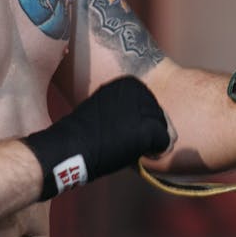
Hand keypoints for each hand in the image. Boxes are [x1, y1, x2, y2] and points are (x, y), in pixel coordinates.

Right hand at [24, 76, 170, 199]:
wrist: (69, 148)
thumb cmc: (85, 135)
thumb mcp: (107, 112)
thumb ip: (128, 112)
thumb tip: (154, 127)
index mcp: (129, 83)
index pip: (150, 108)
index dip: (137, 126)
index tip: (116, 131)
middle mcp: (140, 89)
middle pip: (160, 118)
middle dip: (146, 135)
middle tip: (120, 141)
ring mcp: (145, 106)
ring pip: (165, 130)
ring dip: (150, 144)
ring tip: (125, 146)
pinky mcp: (148, 126)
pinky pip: (166, 143)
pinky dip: (156, 153)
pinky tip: (137, 154)